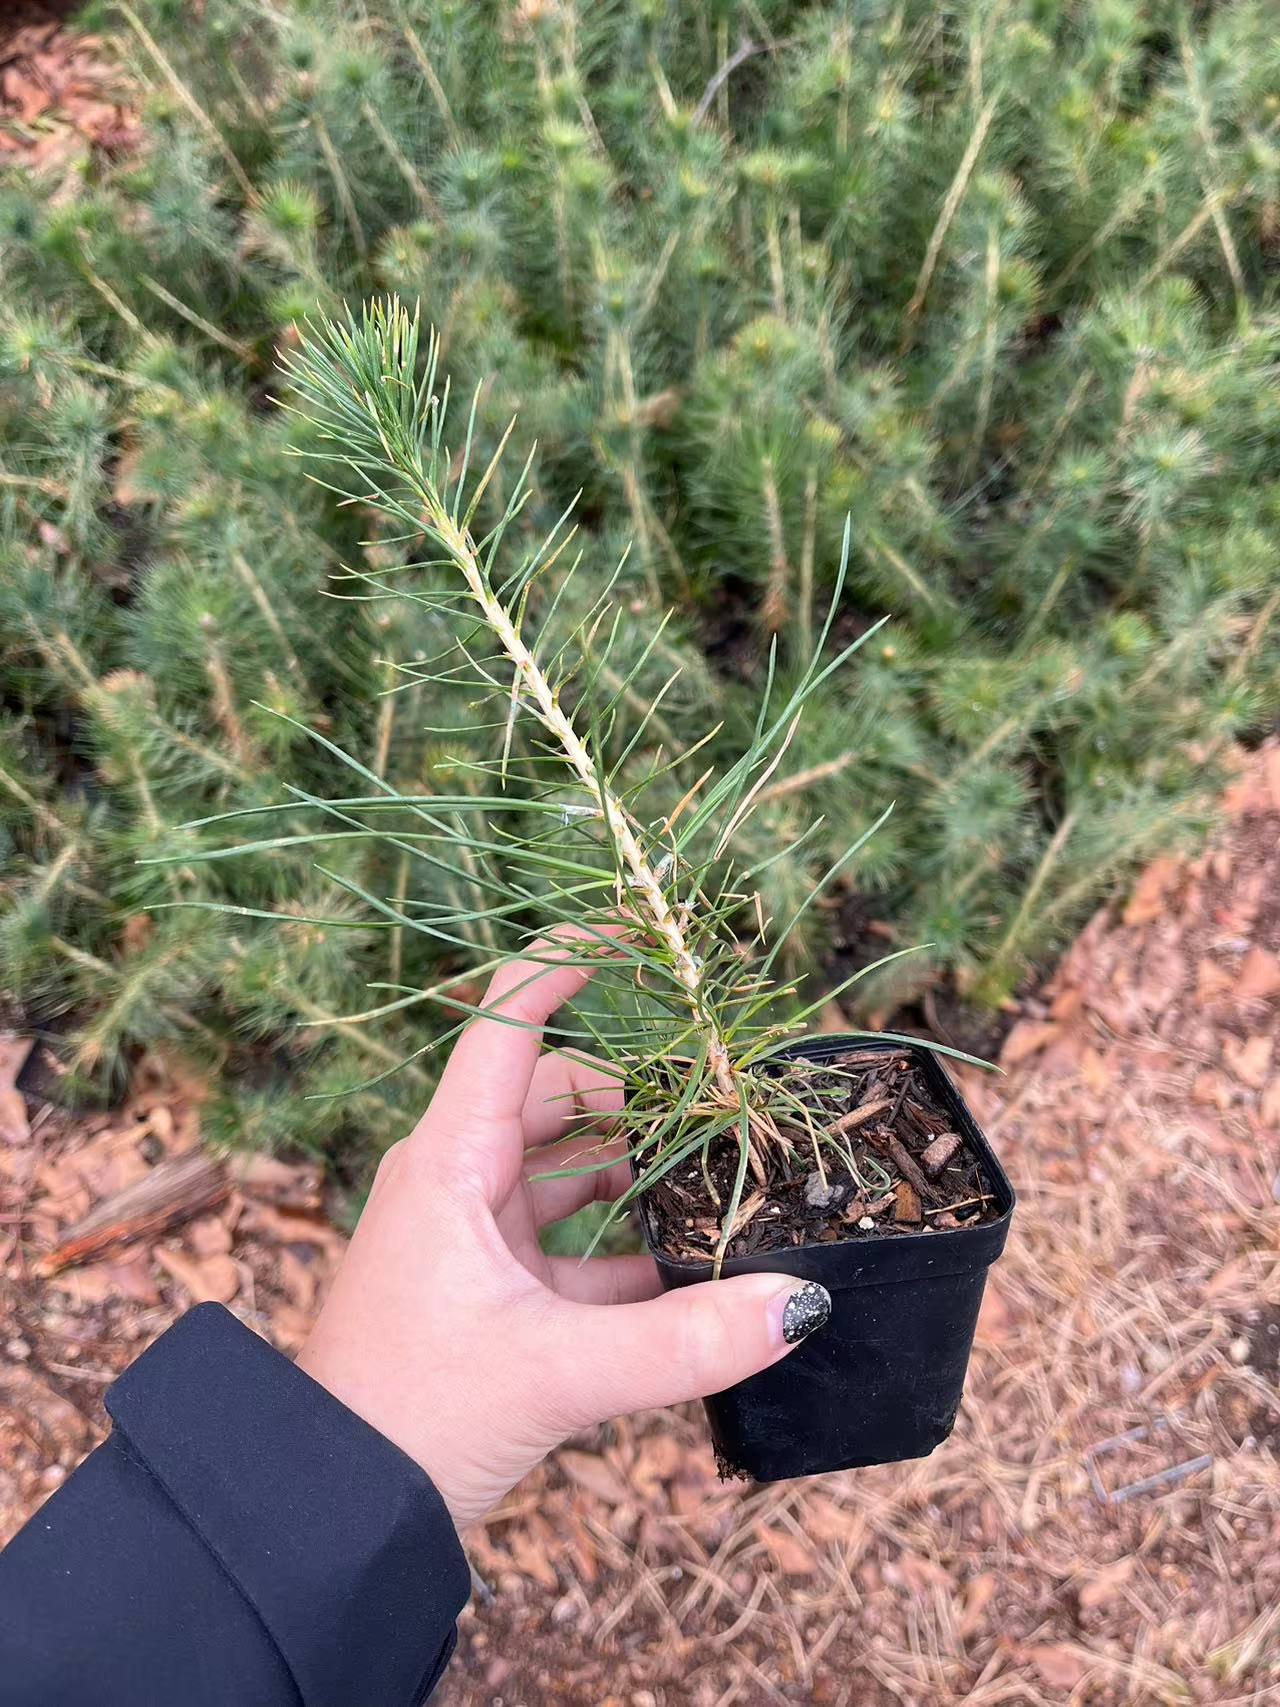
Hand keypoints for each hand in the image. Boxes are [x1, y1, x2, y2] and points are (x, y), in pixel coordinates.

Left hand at [297, 936, 828, 1526]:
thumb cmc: (406, 1418)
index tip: (640, 925)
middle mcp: (460, 1178)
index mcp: (450, 1160)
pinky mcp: (497, 1287)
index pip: (509, 1022)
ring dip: (647, 1175)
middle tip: (733, 1101)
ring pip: (577, 1169)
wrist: (331, 1512)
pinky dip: (634, 1248)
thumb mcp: (555, 1373)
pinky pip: (580, 1241)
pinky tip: (698, 1271)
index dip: (570, 960)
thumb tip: (799, 1304)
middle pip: (564, 1094)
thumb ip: (681, 1341)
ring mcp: (478, 1232)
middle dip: (647, 1095)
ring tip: (731, 1180)